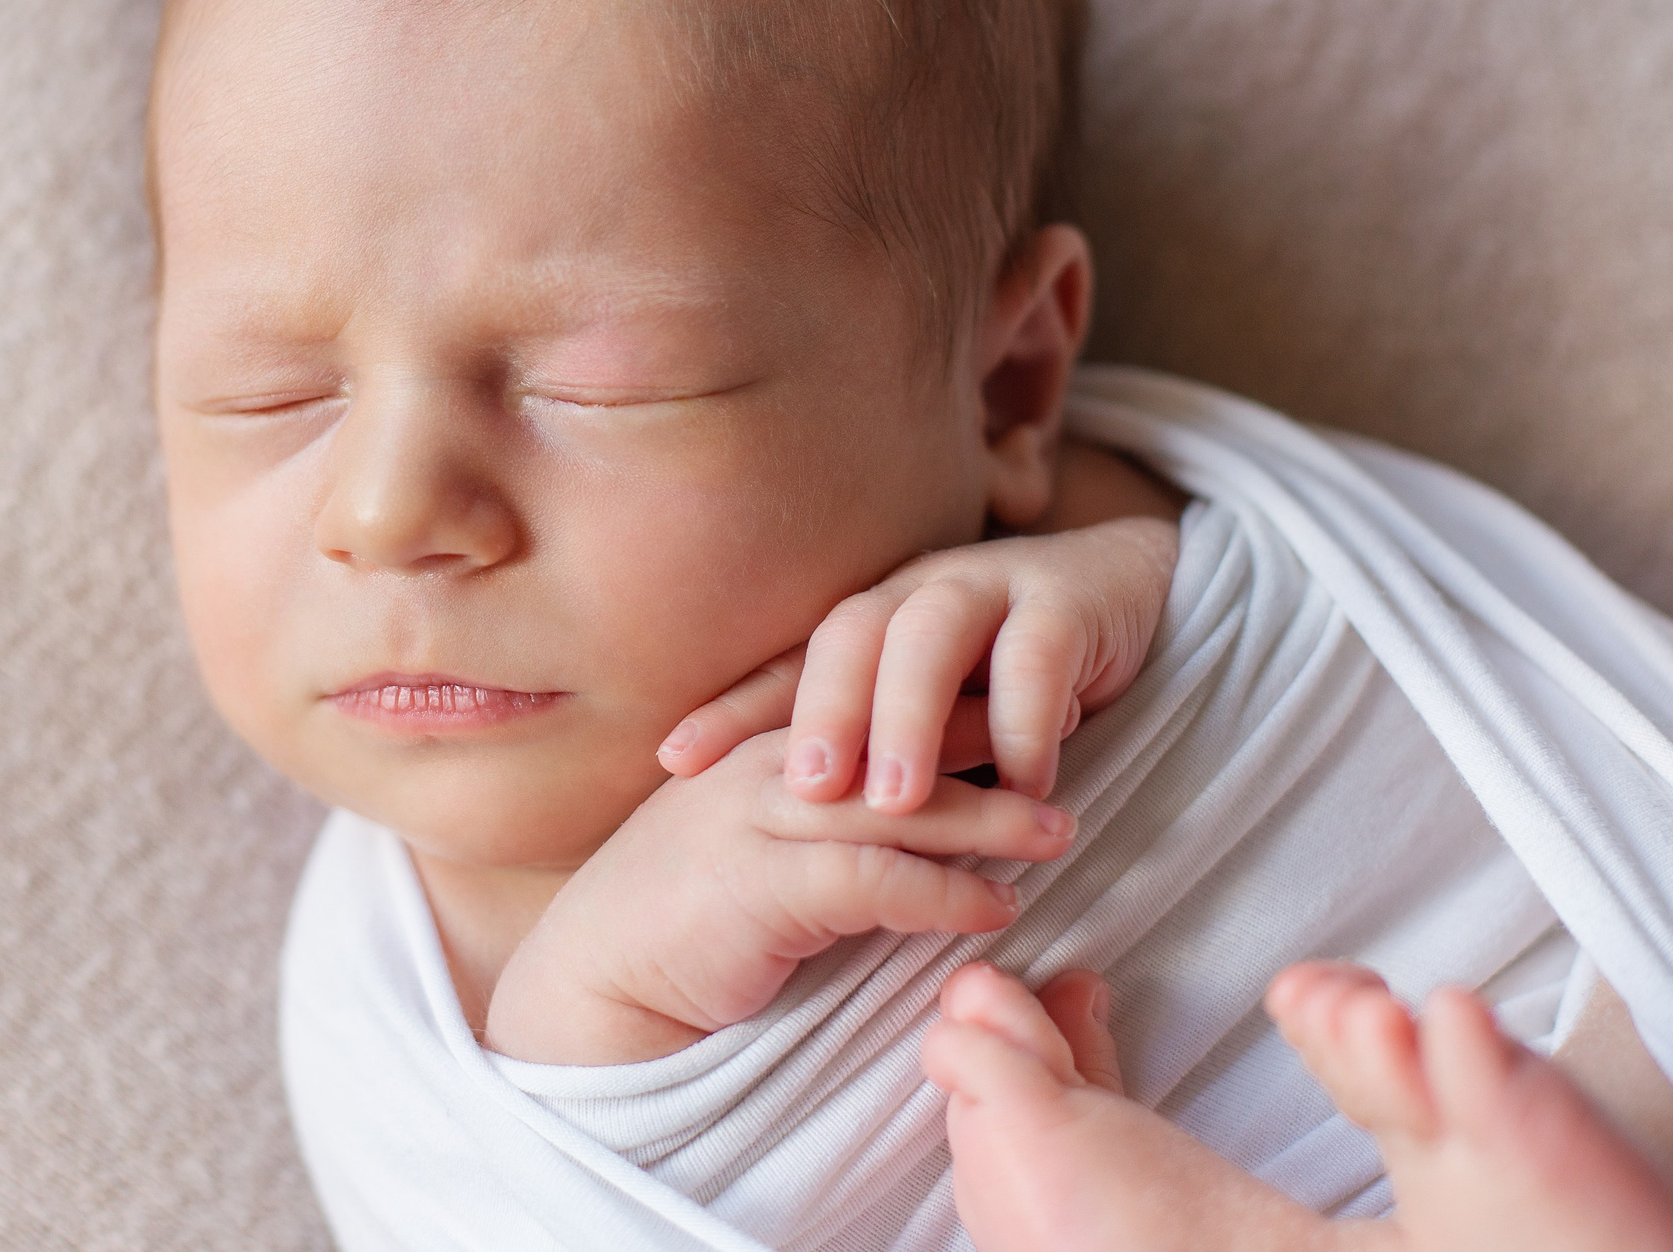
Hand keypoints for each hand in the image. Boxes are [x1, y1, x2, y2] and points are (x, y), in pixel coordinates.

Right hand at [484, 729, 1074, 1064]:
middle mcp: (766, 765)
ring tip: (1060, 833)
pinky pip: (874, 880)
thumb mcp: (751, 839)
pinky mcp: (760, 887)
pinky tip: (996, 908)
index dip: (956, 692)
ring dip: (989, 818)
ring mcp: (759, 820)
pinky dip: (944, 894)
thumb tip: (903, 814)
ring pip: (898, 803)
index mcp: (766, 742)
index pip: (874, 696)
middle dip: (994, 736)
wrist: (597, 980)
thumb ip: (817, 814)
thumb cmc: (680, 915)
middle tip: (1075, 741)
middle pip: (901, 736)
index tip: (1032, 697)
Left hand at [658, 516, 1176, 814]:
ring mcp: (993, 587)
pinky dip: (1027, 720)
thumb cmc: (1018, 682)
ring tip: (894, 802)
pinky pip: (1038, 654)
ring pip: (929, 634)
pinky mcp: (1070, 600)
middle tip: (804, 792)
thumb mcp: (940, 722)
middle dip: (819, 712)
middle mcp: (918, 595)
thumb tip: (802, 848)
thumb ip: (883, 766)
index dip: (733, 708)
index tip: (675, 762)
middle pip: (848, 635)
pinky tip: (1026, 784)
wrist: (1137, 593)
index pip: (791, 663)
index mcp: (872, 623)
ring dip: (907, 718)